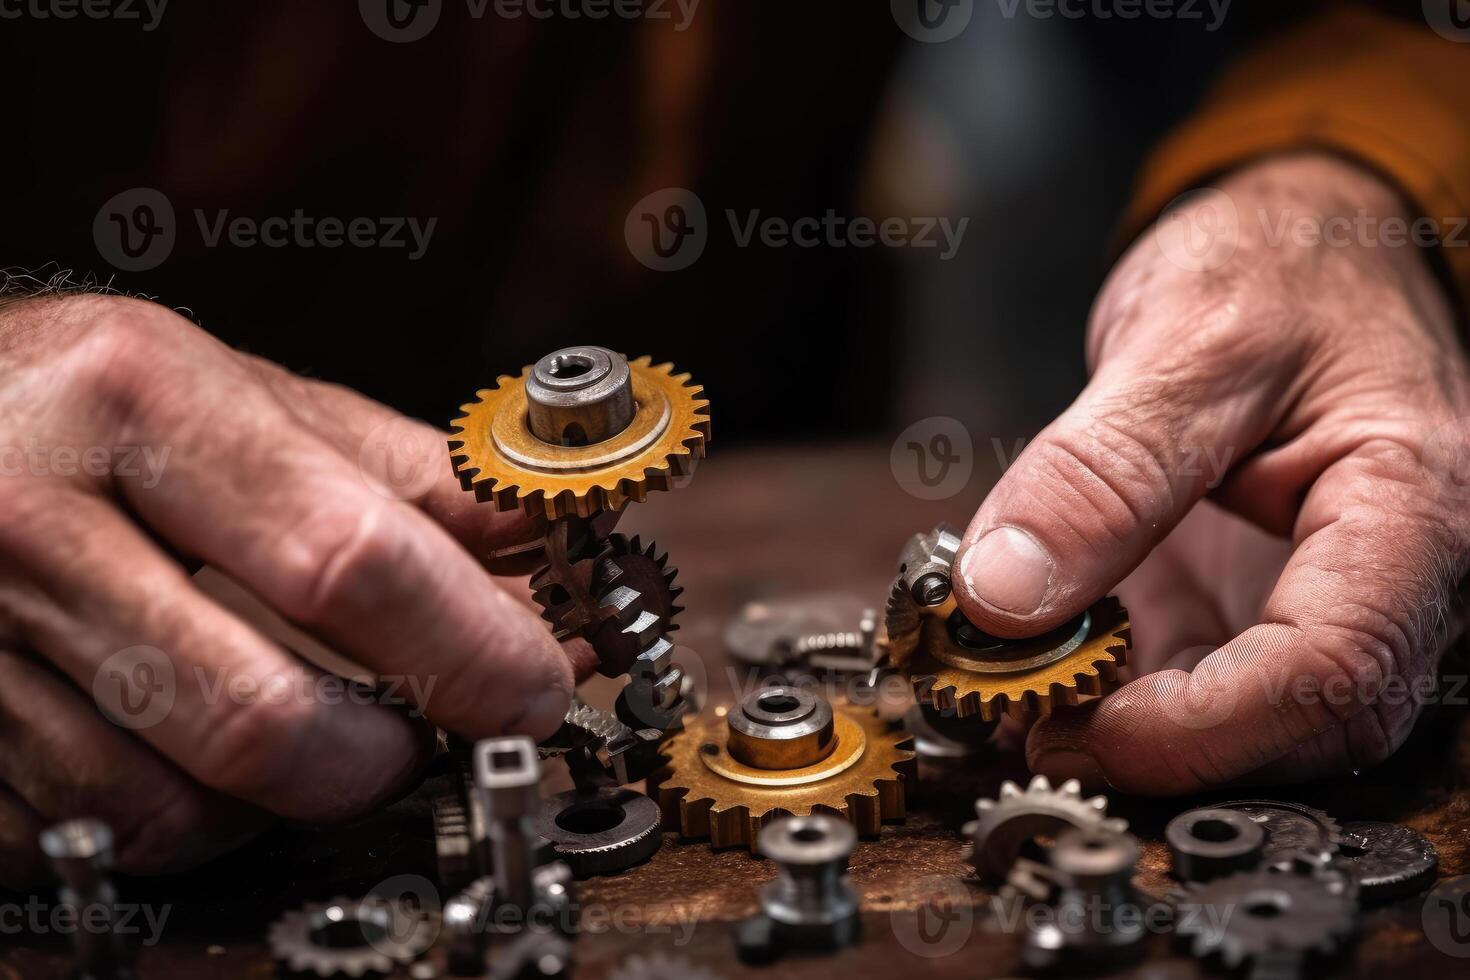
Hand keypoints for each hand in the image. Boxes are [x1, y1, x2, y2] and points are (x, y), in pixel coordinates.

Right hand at [0, 293, 573, 883]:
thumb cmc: (79, 404)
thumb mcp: (238, 392)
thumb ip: (399, 475)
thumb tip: (536, 549)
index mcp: (139, 397)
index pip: (349, 562)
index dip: (472, 647)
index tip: (534, 687)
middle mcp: (30, 514)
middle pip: (265, 717)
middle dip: (383, 755)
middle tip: (423, 729)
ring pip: (175, 808)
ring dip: (275, 800)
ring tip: (297, 726)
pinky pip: (86, 835)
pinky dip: (171, 817)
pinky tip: (183, 747)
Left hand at [955, 154, 1469, 793]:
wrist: (1296, 247)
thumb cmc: (1279, 266)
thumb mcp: (1182, 341)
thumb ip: (1099, 471)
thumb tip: (1003, 596)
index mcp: (1412, 503)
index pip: (1337, 663)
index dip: (1207, 726)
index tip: (1083, 727)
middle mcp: (1389, 574)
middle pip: (1306, 721)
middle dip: (1166, 748)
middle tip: (1030, 726)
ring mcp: (1320, 596)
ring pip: (1252, 722)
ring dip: (1134, 734)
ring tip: (1015, 703)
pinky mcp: (1257, 600)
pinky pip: (1202, 679)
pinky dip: (1118, 693)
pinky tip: (1039, 673)